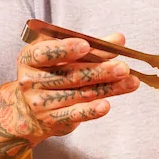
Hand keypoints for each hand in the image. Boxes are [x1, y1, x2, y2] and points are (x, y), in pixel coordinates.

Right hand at [15, 31, 139, 140]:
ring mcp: (40, 102)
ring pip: (79, 93)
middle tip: (123, 67)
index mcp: (30, 58)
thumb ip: (91, 46)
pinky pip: (75, 114)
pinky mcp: (52, 119)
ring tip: (130, 82)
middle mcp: (31, 80)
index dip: (65, 49)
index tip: (87, 45)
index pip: (44, 53)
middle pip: (69, 75)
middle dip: (99, 70)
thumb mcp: (63, 54)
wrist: (28, 110)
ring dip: (107, 88)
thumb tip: (118, 39)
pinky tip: (106, 105)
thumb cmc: (50, 73)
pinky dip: (91, 110)